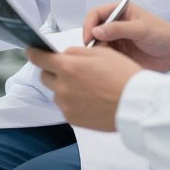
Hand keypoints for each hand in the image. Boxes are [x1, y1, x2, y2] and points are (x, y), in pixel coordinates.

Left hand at [26, 45, 140, 131]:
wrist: (137, 105)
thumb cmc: (123, 75)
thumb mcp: (100, 53)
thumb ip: (76, 52)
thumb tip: (64, 55)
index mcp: (68, 67)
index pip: (39, 58)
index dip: (33, 52)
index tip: (31, 50)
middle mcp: (62, 87)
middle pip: (45, 76)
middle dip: (53, 71)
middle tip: (70, 70)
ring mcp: (66, 105)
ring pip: (56, 92)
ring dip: (63, 87)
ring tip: (87, 87)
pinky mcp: (73, 119)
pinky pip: (65, 106)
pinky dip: (72, 101)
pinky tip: (89, 99)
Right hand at [83, 2, 169, 72]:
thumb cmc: (162, 34)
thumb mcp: (141, 29)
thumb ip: (118, 29)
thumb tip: (95, 31)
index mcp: (120, 10)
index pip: (96, 14)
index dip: (89, 25)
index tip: (89, 38)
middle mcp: (115, 23)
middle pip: (93, 29)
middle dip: (91, 39)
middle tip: (93, 52)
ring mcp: (116, 38)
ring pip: (97, 43)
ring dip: (97, 50)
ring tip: (104, 59)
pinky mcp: (119, 52)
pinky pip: (105, 55)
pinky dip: (103, 59)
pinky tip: (108, 64)